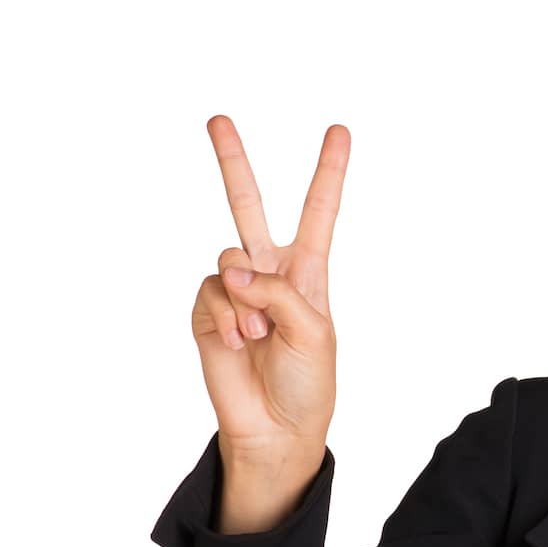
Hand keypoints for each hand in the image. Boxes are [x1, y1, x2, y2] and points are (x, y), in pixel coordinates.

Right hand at [190, 115, 348, 471]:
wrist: (276, 427)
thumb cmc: (308, 383)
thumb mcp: (313, 333)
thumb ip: (277, 290)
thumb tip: (231, 270)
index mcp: (308, 272)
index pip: (318, 212)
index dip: (328, 171)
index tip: (340, 130)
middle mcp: (269, 273)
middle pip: (248, 206)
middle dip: (231, 162)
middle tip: (217, 119)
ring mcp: (235, 291)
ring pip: (228, 260)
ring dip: (246, 302)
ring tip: (259, 337)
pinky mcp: (208, 311)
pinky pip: (210, 293)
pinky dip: (227, 319)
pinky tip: (239, 345)